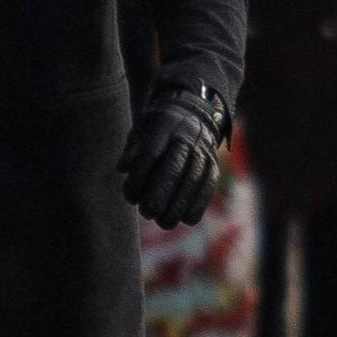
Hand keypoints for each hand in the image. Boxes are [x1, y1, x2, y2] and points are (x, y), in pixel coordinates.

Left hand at [123, 88, 226, 229]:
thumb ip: (132, 148)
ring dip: (179, 205)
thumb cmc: (159, 127)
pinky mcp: (213, 165)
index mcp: (164, 127)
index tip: (130, 197)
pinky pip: (208, 186)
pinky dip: (199, 204)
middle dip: (160, 194)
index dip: (140, 178)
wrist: (194, 114)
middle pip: (174, 169)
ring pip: (193, 180)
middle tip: (147, 213)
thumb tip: (123, 168)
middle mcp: (186, 139)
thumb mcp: (142, 128)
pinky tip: (187, 219)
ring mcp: (202, 152)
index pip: (151, 154)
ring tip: (164, 222)